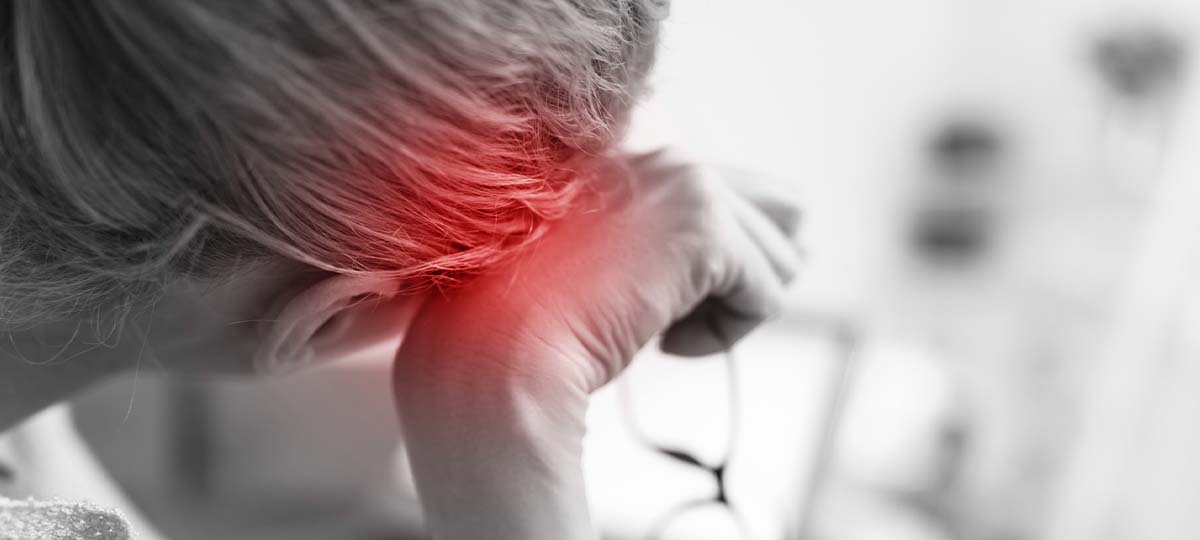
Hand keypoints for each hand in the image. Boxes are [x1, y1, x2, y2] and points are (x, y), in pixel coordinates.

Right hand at [393, 149, 800, 539]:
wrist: (497, 349)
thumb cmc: (537, 327)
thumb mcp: (610, 270)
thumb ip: (673, 245)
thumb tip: (793, 248)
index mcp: (632, 159)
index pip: (734, 188)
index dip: (726, 255)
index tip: (669, 298)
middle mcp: (663, 156)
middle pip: (781, 210)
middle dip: (743, 275)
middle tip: (673, 315)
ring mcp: (686, 185)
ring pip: (780, 257)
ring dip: (730, 308)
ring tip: (659, 329)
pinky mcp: (705, 229)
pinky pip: (767, 296)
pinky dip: (723, 337)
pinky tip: (664, 345)